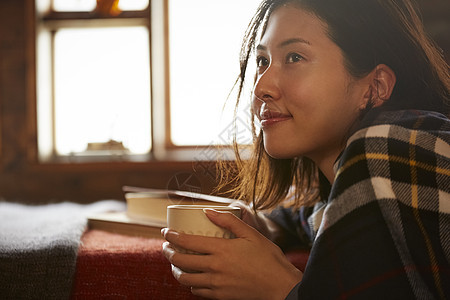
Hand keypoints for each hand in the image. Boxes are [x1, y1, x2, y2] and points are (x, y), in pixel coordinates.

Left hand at [161, 209, 302, 299]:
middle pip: (181, 261)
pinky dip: (190, 284)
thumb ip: (229, 221)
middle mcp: (215, 268)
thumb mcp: (251, 234)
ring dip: (176, 270)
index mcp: (221, 250)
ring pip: (185, 279)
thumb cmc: (268, 258)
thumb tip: (208, 211)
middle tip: (166, 247)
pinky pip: (197, 291)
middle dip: (168, 253)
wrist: (280, 286)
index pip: (187, 242)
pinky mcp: (220, 296)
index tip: (165, 232)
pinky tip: (192, 278)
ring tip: (175, 263)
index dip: (172, 236)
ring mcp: (216, 284)